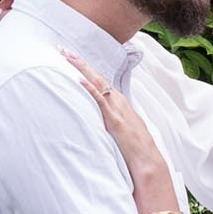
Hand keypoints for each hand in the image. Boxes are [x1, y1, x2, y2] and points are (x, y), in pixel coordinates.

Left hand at [71, 64, 184, 213]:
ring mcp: (117, 111)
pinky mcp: (115, 121)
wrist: (148, 163)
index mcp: (120, 105)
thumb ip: (111, 122)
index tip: (73, 59)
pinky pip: (101, 101)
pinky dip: (90, 90)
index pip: (101, 82)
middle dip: (80, 62)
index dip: (87, 69)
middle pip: (97, 77)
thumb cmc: (135, 150)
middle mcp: (119, 103)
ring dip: (82, 69)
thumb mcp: (121, 131)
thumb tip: (98, 120)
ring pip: (97, 83)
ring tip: (67, 57)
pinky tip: (80, 80)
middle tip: (63, 50)